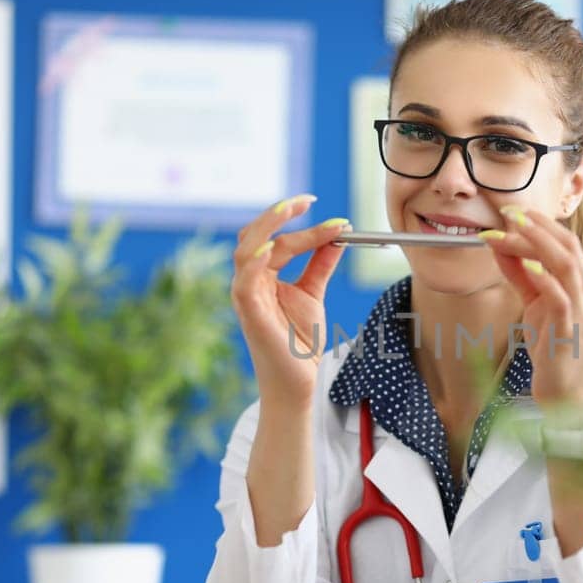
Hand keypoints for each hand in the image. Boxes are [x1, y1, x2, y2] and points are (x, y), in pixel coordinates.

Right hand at [231, 194, 349, 403]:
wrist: (298, 381)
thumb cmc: (299, 342)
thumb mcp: (313, 294)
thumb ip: (321, 263)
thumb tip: (337, 235)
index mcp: (263, 275)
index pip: (277, 239)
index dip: (301, 224)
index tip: (338, 220)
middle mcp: (250, 281)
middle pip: (256, 236)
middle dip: (279, 214)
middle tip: (307, 201)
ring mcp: (246, 295)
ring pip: (246, 250)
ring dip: (268, 226)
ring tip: (291, 209)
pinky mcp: (248, 312)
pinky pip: (244, 280)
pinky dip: (255, 261)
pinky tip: (272, 248)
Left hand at [480, 205, 582, 417]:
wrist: (568, 392)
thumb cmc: (554, 348)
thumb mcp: (534, 304)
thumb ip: (520, 274)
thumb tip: (499, 245)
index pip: (563, 241)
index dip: (537, 223)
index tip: (510, 213)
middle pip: (566, 245)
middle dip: (537, 225)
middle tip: (508, 212)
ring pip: (565, 263)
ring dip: (537, 243)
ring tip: (512, 228)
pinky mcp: (570, 327)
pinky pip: (560, 296)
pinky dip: (545, 278)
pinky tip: (529, 266)